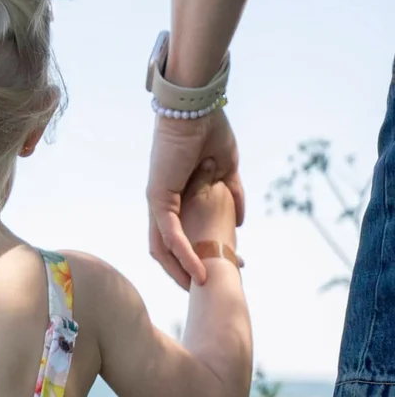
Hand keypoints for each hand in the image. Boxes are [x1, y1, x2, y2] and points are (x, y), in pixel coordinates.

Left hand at [147, 107, 244, 289]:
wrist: (197, 105)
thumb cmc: (209, 129)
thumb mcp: (227, 168)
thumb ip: (233, 194)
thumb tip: (239, 221)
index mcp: (174, 197)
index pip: (181, 236)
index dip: (197, 255)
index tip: (219, 269)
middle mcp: (160, 203)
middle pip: (166, 249)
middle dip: (185, 271)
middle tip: (204, 290)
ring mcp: (156, 201)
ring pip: (163, 248)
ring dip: (180, 271)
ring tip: (200, 289)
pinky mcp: (158, 197)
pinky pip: (169, 235)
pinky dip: (183, 255)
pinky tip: (198, 272)